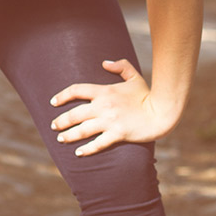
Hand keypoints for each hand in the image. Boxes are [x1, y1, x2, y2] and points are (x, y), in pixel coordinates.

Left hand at [49, 59, 175, 156]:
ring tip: (60, 139)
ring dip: (69, 135)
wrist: (161, 112)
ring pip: (83, 130)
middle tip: (53, 125)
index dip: (62, 96)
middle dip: (62, 120)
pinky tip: (78, 153)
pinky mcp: (118, 135)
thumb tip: (104, 63)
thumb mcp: (134, 77)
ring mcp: (110, 121)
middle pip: (75, 113)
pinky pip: (98, 144)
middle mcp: (104, 106)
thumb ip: (120, 67)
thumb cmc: (147, 95)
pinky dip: (86, 149)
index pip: (77, 90)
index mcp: (105, 91)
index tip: (53, 102)